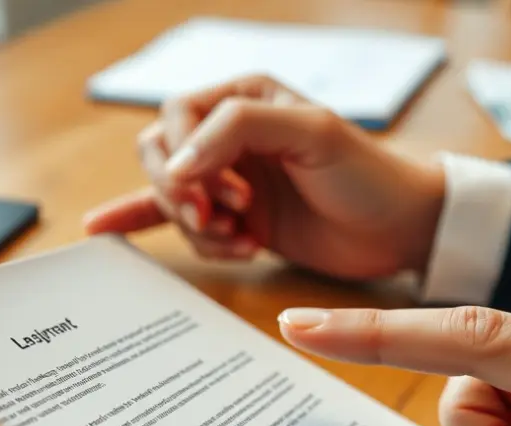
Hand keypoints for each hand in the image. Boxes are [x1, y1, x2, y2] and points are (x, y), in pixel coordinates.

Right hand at [83, 75, 444, 280]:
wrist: (402, 229)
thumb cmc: (368, 173)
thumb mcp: (313, 133)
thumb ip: (240, 131)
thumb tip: (177, 162)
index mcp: (245, 100)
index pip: (178, 117)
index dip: (185, 157)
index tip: (216, 193)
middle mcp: (229, 137)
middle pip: (162, 155)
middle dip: (183, 194)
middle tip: (222, 219)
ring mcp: (230, 181)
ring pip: (172, 197)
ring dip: (198, 227)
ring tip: (244, 240)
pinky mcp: (235, 221)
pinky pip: (178, 221)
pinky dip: (153, 226)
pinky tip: (107, 230)